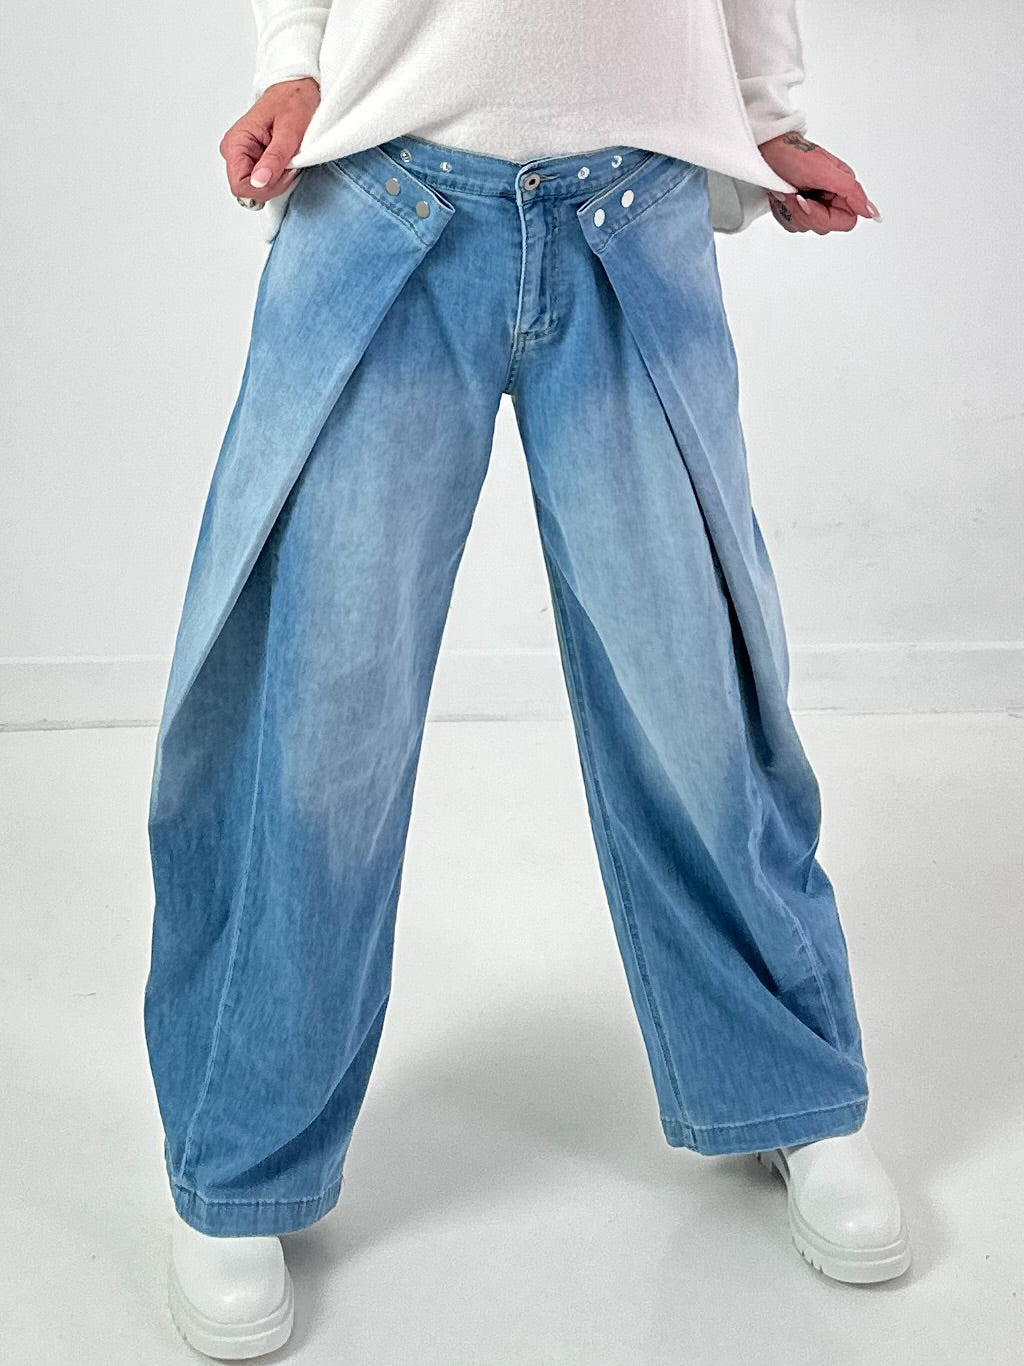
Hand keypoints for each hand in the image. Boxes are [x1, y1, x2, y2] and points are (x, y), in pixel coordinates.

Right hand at [220, 77, 320, 202]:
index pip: (240, 186)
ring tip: (288, 159)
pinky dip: (278, 177)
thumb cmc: (293, 103)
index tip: (283, 172)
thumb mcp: (289, 133)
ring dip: (278, 180)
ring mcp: (241, 156)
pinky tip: (285, 162)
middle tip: (289, 163)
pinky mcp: (251, 159)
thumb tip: (258, 182)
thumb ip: (273, 159)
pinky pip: (262, 181)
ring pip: (257, 189)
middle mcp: (234, 151)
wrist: (297, 90)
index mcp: (236, 142)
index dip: (264, 188)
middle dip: (274, 183)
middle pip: (249, 190)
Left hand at [758, 131, 880, 234]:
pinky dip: (783, 212)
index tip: (809, 201)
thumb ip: (851, 192)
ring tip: (787, 192)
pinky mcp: (797, 209)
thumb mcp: (824, 171)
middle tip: (795, 195)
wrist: (767, 151)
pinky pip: (792, 224)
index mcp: (843, 188)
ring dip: (792, 211)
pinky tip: (782, 197)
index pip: (846, 221)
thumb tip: (872, 212)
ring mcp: (813, 204)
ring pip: (807, 227)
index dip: (825, 216)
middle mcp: (830, 198)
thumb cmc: (793, 155)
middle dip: (805, 213)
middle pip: (825, 226)